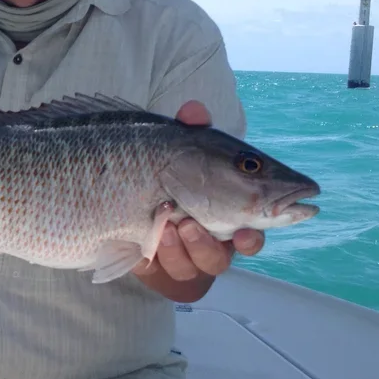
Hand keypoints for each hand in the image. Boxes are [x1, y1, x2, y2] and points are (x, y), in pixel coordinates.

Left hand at [133, 100, 264, 283]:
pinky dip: (164, 252)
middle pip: (225, 256)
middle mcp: (212, 238)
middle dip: (215, 245)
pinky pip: (165, 270)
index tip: (246, 233)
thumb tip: (194, 108)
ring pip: (196, 264)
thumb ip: (190, 130)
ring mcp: (185, 254)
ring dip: (187, 247)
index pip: (254, 230)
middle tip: (195, 227)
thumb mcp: (178, 147)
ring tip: (173, 225)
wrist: (125, 195)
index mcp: (229, 212)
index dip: (253, 238)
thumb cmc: (169, 171)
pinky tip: (156, 234)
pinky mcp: (158, 264)